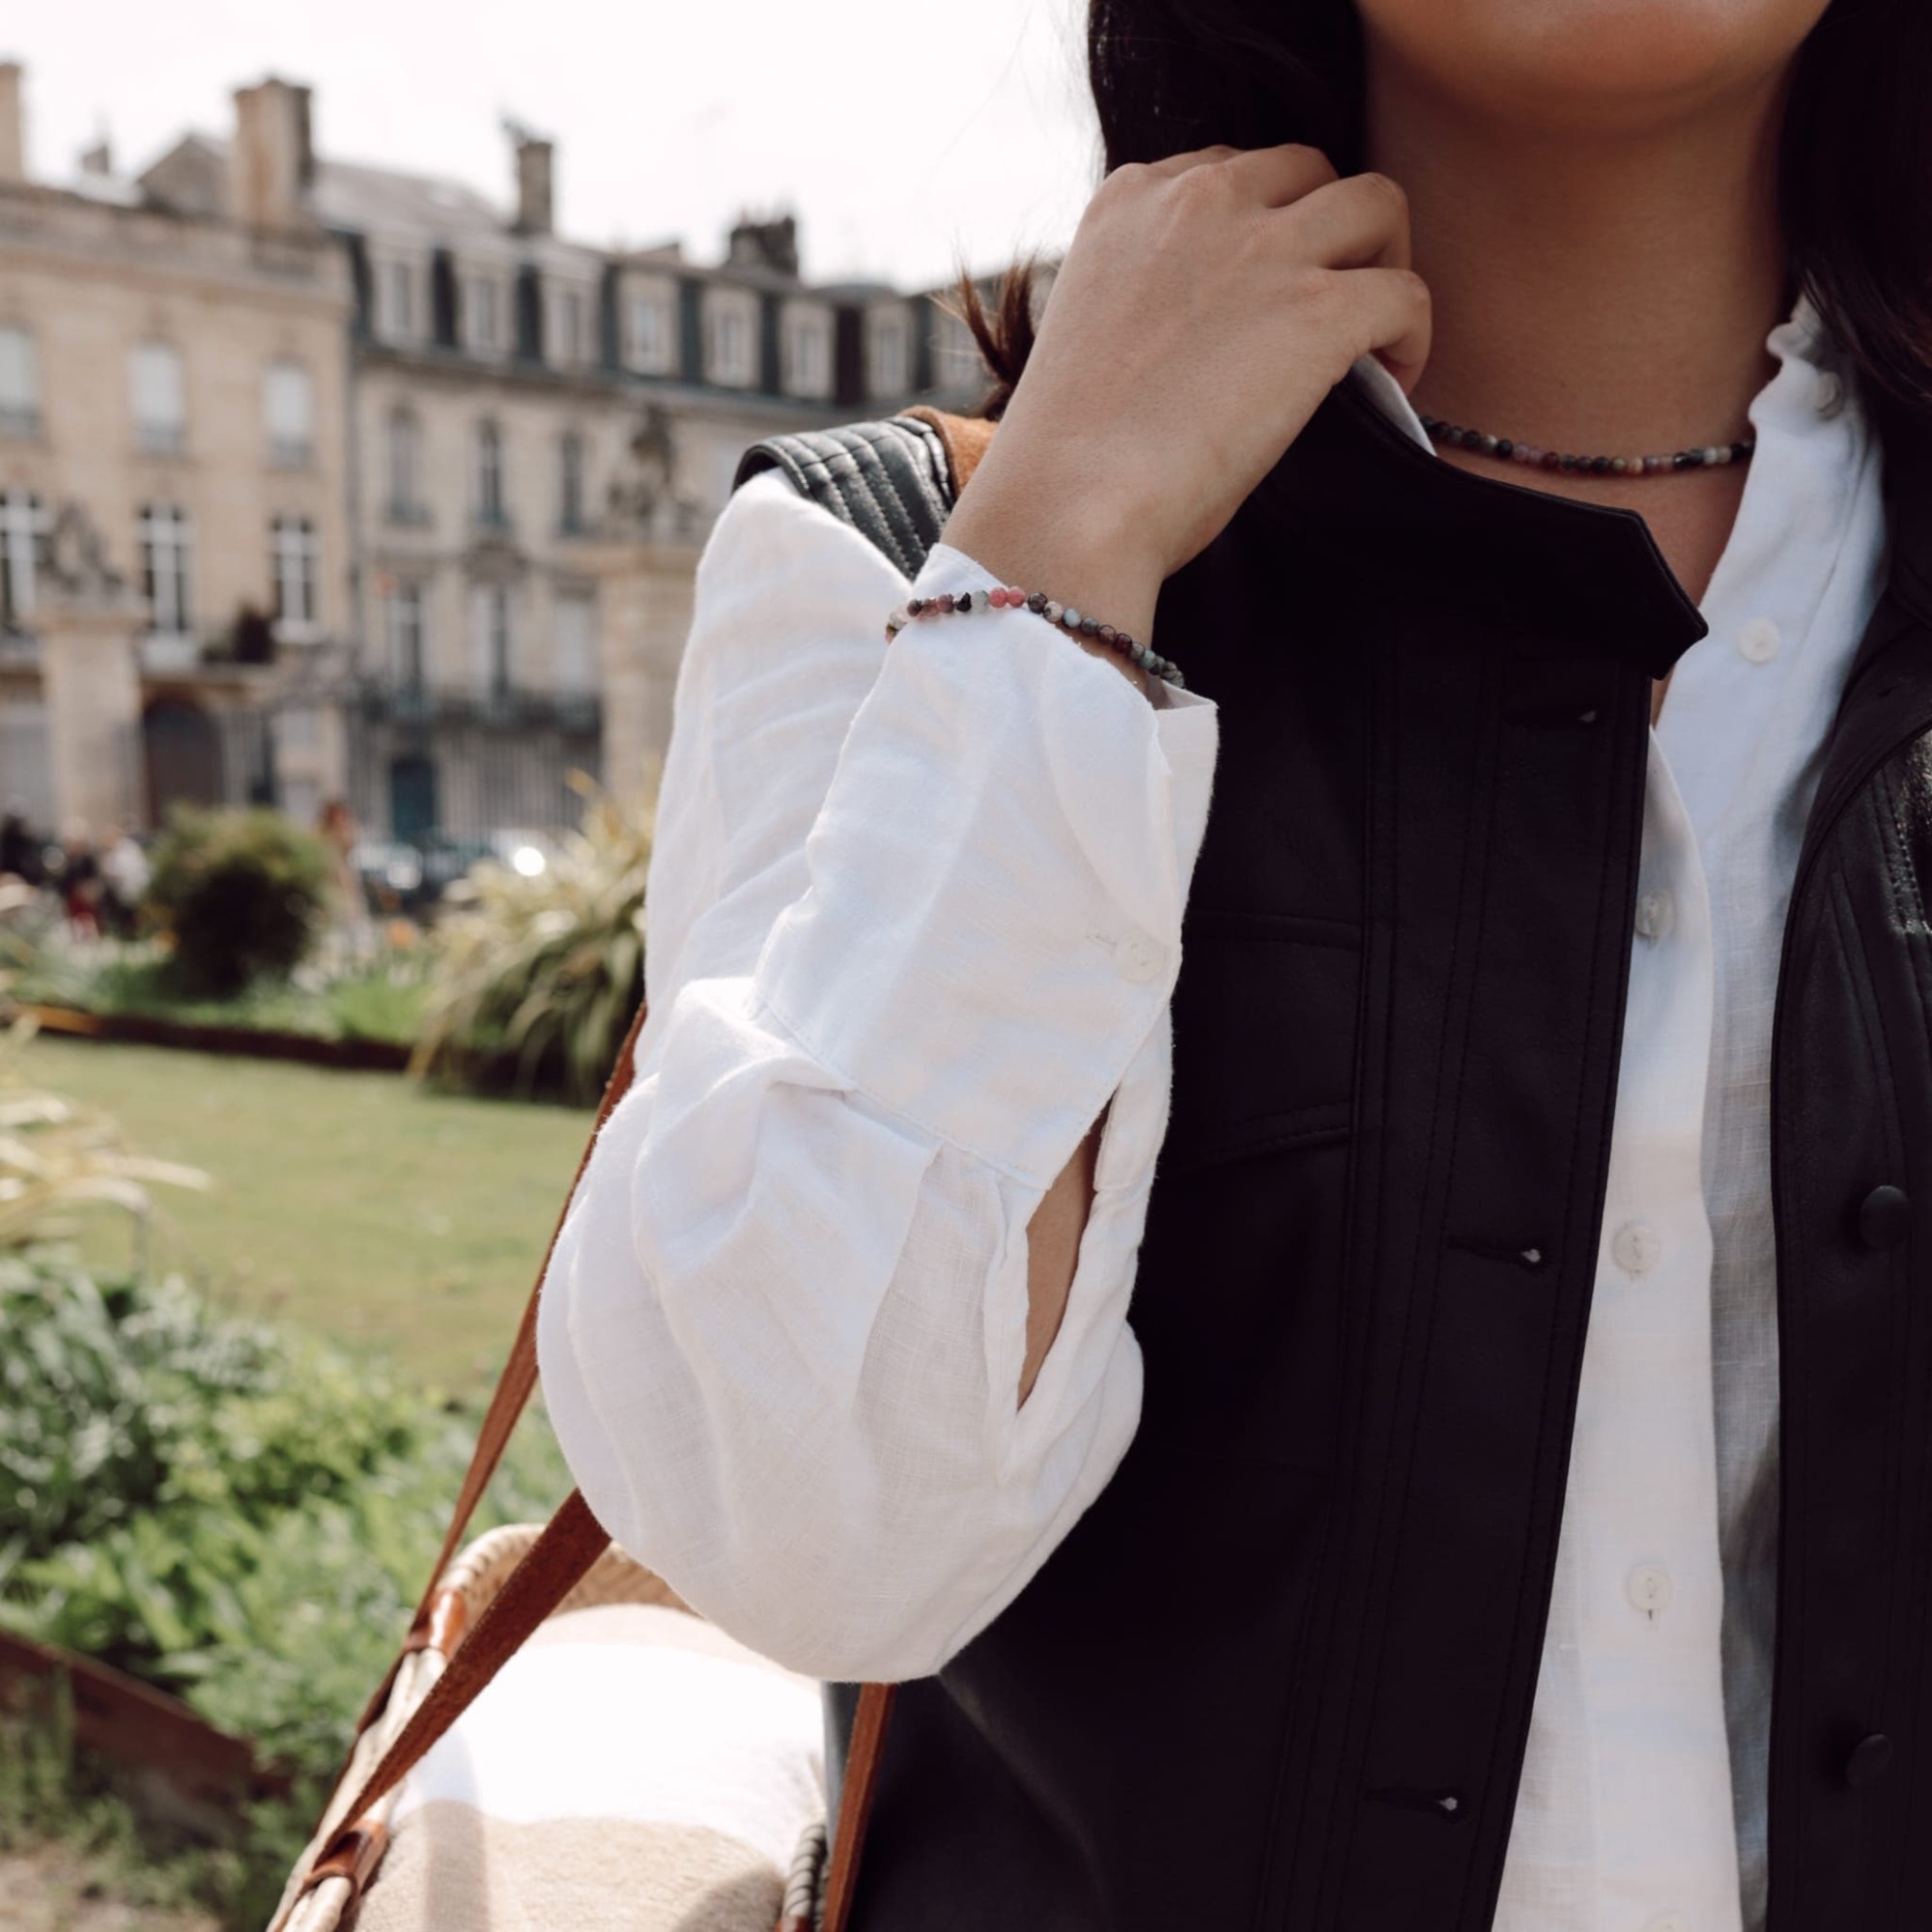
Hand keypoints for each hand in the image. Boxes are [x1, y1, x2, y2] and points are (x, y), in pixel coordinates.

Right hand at [943, 146, 1429, 650]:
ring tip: (1374, 331)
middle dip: (1331, 229)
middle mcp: (1199, 202)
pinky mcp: (1318, 311)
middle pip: (1309, 170)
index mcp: (1130, 202)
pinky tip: (1392, 380)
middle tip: (1334, 302)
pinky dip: (1412, 336)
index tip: (1267, 284)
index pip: (1227, 172)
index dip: (1263, 225)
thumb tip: (1212, 335)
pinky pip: (1406, 294)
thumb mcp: (1094, 330)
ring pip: (1377, 205)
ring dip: (1385, 262)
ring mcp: (1264, 249)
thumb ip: (1151, 298)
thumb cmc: (1069, 457)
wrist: (1071, 503)